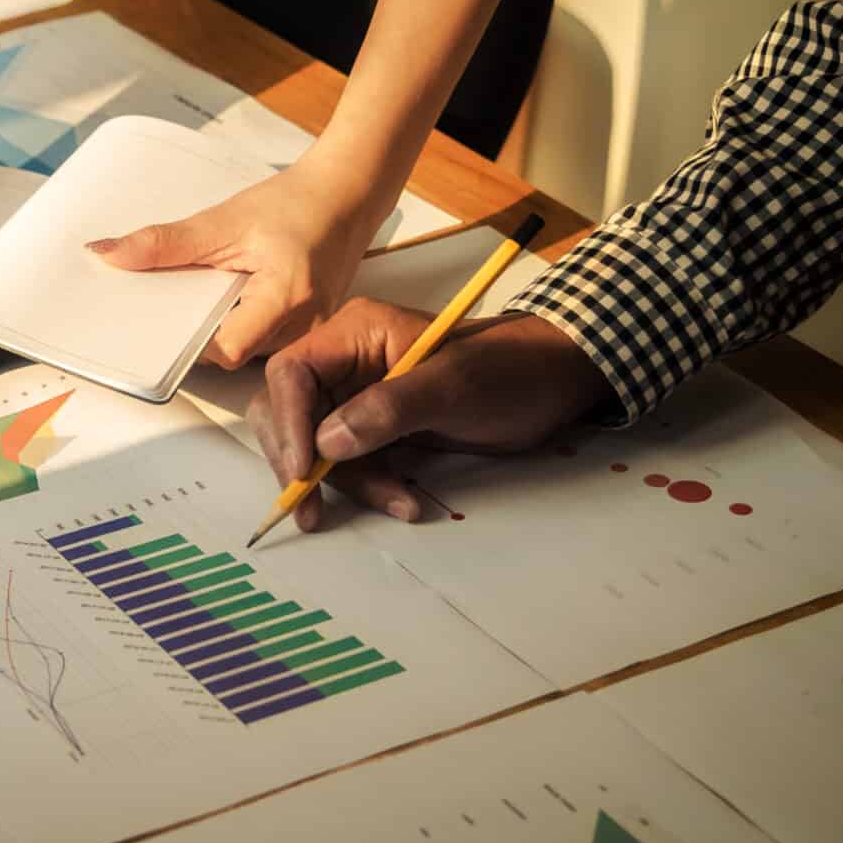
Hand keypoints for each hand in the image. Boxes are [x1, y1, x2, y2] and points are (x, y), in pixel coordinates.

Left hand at [86, 160, 396, 366]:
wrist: (345, 198)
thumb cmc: (296, 205)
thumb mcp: (225, 220)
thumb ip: (165, 243)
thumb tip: (108, 255)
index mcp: (286, 298)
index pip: (227, 349)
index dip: (190, 343)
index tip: (158, 326)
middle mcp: (303, 327)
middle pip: (233, 354)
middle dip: (196, 335)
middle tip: (164, 310)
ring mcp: (308, 334)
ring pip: (245, 350)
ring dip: (216, 329)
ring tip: (195, 298)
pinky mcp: (305, 332)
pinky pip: (259, 339)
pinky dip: (234, 322)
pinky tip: (219, 299)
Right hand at [247, 300, 614, 531]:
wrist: (554, 384)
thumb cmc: (509, 370)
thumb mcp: (453, 386)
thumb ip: (388, 409)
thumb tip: (326, 444)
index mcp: (354, 333)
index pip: (291, 373)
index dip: (288, 421)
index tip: (304, 470)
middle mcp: (344, 363)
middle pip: (288, 412)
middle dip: (299, 461)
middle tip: (310, 509)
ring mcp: (357, 397)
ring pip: (316, 447)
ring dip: (346, 484)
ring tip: (396, 504)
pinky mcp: (375, 430)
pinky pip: (349, 464)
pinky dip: (370, 487)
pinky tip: (404, 502)